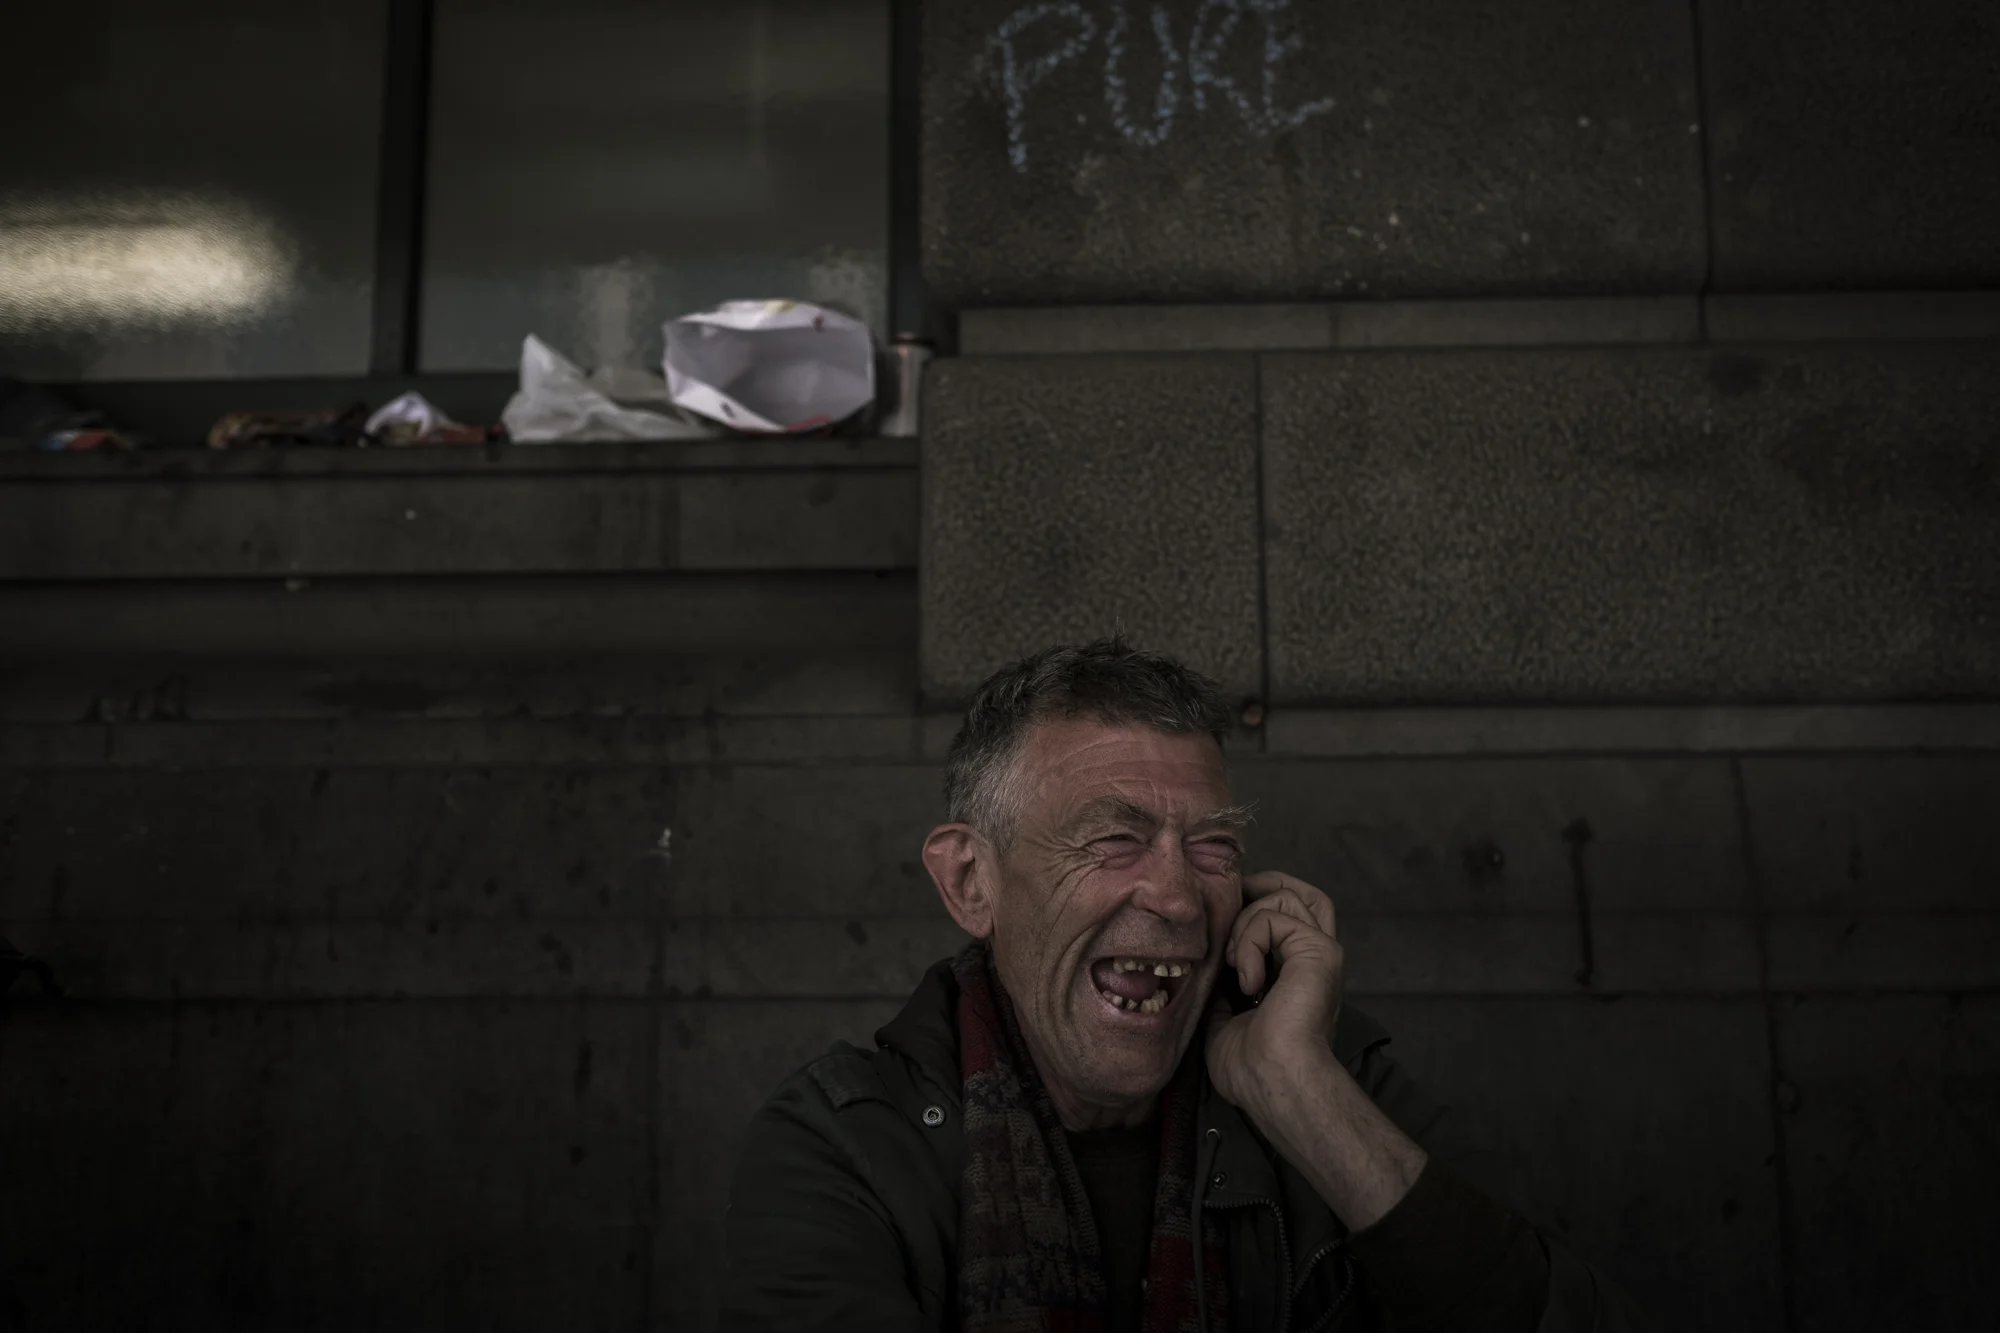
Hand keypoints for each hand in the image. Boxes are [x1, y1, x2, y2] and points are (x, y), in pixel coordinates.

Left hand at [1204, 870, 1344, 1109]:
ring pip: (1287, 896)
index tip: (1219, 919)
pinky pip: (1276, 917)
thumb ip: (1221, 989)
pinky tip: (1247, 978)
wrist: (1274, 1082)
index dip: (1253, 904)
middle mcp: (1314, 959)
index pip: (1286, 917)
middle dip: (1263, 887)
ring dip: (1246, 920)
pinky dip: (1250, 940)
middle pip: (1302, 893)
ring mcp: (1322, 953)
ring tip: (1234, 962)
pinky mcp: (1321, 952)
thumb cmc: (1251, 1068)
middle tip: (1229, 908)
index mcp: (1296, 975)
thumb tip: (1207, 968)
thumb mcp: (1222, 1020)